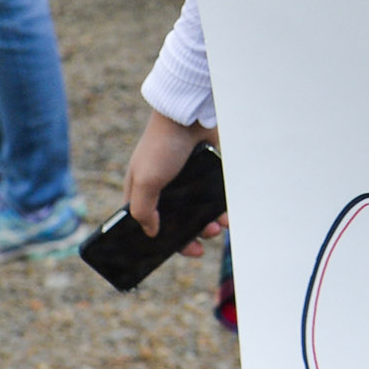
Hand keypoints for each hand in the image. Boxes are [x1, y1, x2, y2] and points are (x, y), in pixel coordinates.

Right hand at [126, 110, 224, 251]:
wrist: (189, 115)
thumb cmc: (162, 146)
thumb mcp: (146, 181)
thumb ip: (142, 210)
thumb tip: (151, 232)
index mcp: (142, 191)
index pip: (148, 224)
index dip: (160, 241)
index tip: (173, 252)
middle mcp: (163, 187)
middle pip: (176, 222)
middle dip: (189, 237)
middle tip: (201, 247)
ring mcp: (186, 180)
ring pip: (198, 213)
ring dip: (207, 225)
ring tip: (217, 227)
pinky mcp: (205, 173)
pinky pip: (213, 198)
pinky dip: (219, 209)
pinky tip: (226, 215)